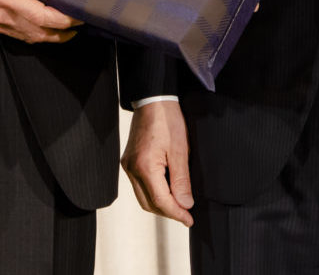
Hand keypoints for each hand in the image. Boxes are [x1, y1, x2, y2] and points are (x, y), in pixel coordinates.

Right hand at [0, 0, 80, 42]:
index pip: (43, 17)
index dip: (65, 20)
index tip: (80, 16)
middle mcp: (0, 16)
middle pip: (37, 34)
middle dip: (60, 34)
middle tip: (78, 28)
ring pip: (25, 37)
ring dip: (46, 37)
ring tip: (62, 31)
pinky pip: (12, 34)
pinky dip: (28, 35)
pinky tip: (36, 28)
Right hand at [122, 100, 193, 225]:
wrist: (153, 100)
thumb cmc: (167, 120)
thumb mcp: (180, 150)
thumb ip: (181, 180)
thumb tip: (185, 204)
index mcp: (144, 167)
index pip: (160, 201)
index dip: (176, 213)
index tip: (189, 219)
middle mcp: (132, 169)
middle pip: (149, 203)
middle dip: (168, 212)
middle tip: (186, 213)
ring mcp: (128, 165)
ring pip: (143, 197)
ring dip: (160, 204)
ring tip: (179, 204)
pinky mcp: (129, 161)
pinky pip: (140, 186)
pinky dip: (154, 192)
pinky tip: (168, 190)